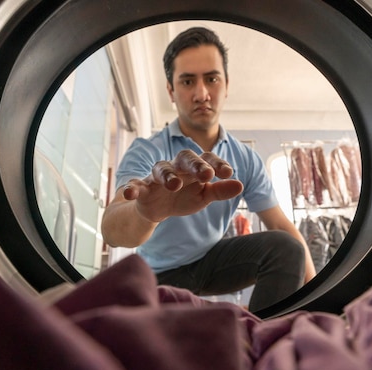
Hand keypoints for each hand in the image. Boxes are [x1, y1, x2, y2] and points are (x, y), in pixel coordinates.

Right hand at [122, 149, 242, 221]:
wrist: (158, 209)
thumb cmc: (184, 197)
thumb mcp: (204, 196)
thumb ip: (220, 190)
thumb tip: (241, 185)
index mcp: (193, 167)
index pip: (206, 159)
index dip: (217, 164)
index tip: (228, 173)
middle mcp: (176, 167)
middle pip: (185, 158)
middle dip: (195, 165)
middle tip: (207, 175)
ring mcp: (157, 176)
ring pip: (161, 169)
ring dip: (168, 175)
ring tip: (174, 185)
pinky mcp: (141, 187)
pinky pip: (135, 184)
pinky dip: (132, 187)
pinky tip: (130, 192)